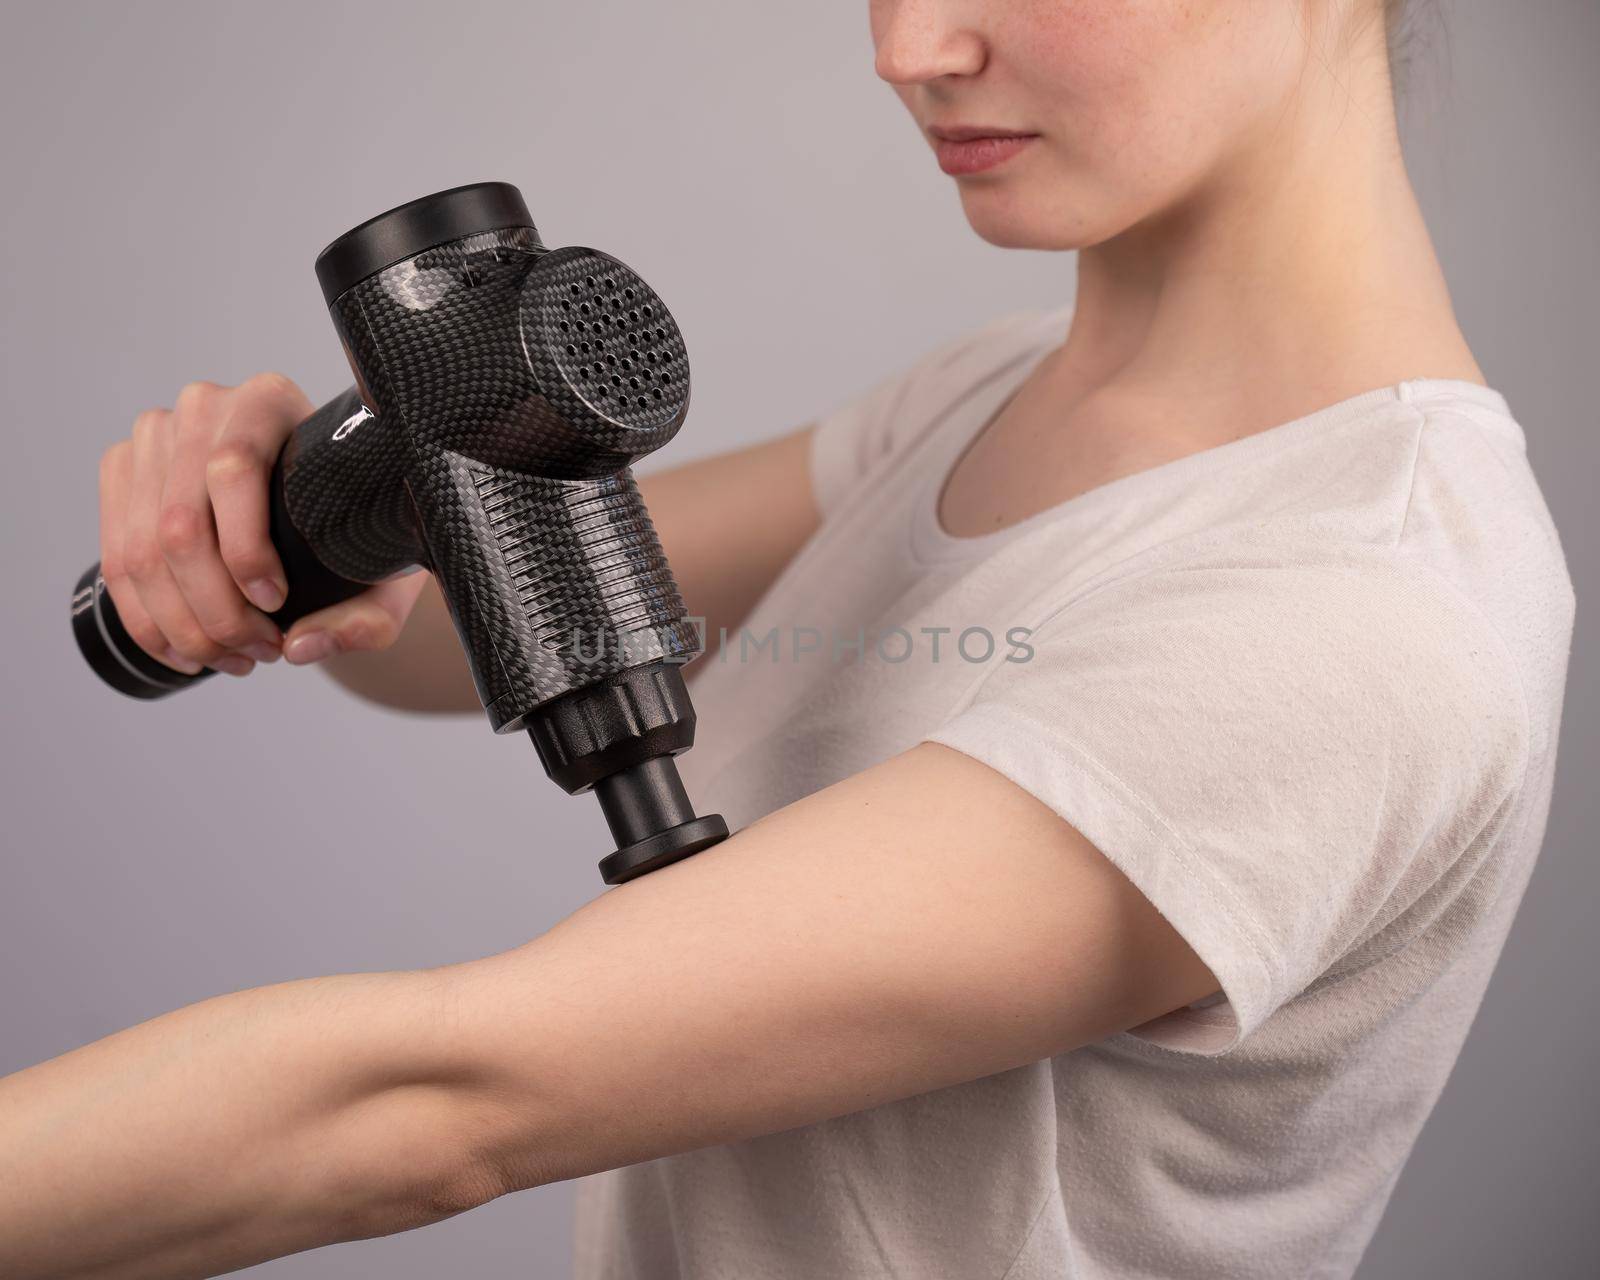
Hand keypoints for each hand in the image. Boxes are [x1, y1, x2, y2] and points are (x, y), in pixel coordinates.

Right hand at [98, 374, 429, 676]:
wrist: (318, 502)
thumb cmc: (358, 527)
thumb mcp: (386, 571)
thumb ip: (367, 617)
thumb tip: (299, 647)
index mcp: (269, 401)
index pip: (234, 469)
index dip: (246, 550)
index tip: (277, 604)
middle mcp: (203, 409)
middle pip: (180, 523)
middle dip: (214, 609)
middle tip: (258, 651)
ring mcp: (154, 440)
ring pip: (141, 550)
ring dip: (182, 625)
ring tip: (230, 658)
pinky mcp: (124, 475)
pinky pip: (116, 560)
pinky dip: (148, 621)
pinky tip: (186, 652)